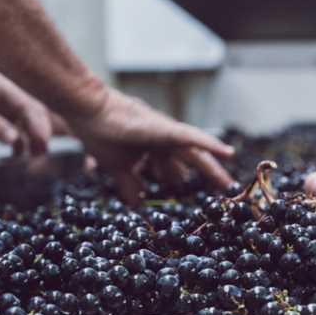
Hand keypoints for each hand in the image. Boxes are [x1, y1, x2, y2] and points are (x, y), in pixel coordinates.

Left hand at [0, 61, 52, 152]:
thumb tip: (14, 141)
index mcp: (5, 90)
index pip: (32, 109)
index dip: (41, 127)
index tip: (43, 145)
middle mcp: (6, 101)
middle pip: (34, 117)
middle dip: (42, 135)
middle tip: (42, 156)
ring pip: (25, 127)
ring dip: (32, 141)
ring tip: (33, 159)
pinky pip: (10, 134)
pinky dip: (17, 145)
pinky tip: (16, 156)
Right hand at [65, 88, 235, 203]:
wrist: (86, 112)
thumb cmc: (101, 134)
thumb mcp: (119, 168)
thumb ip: (130, 184)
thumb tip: (137, 202)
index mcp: (158, 149)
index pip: (182, 168)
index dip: (195, 182)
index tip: (211, 199)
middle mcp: (167, 140)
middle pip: (197, 160)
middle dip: (213, 177)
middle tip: (229, 193)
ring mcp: (167, 132)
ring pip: (198, 152)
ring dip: (214, 170)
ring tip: (228, 185)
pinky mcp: (164, 129)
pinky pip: (192, 137)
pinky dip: (209, 144)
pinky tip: (227, 152)